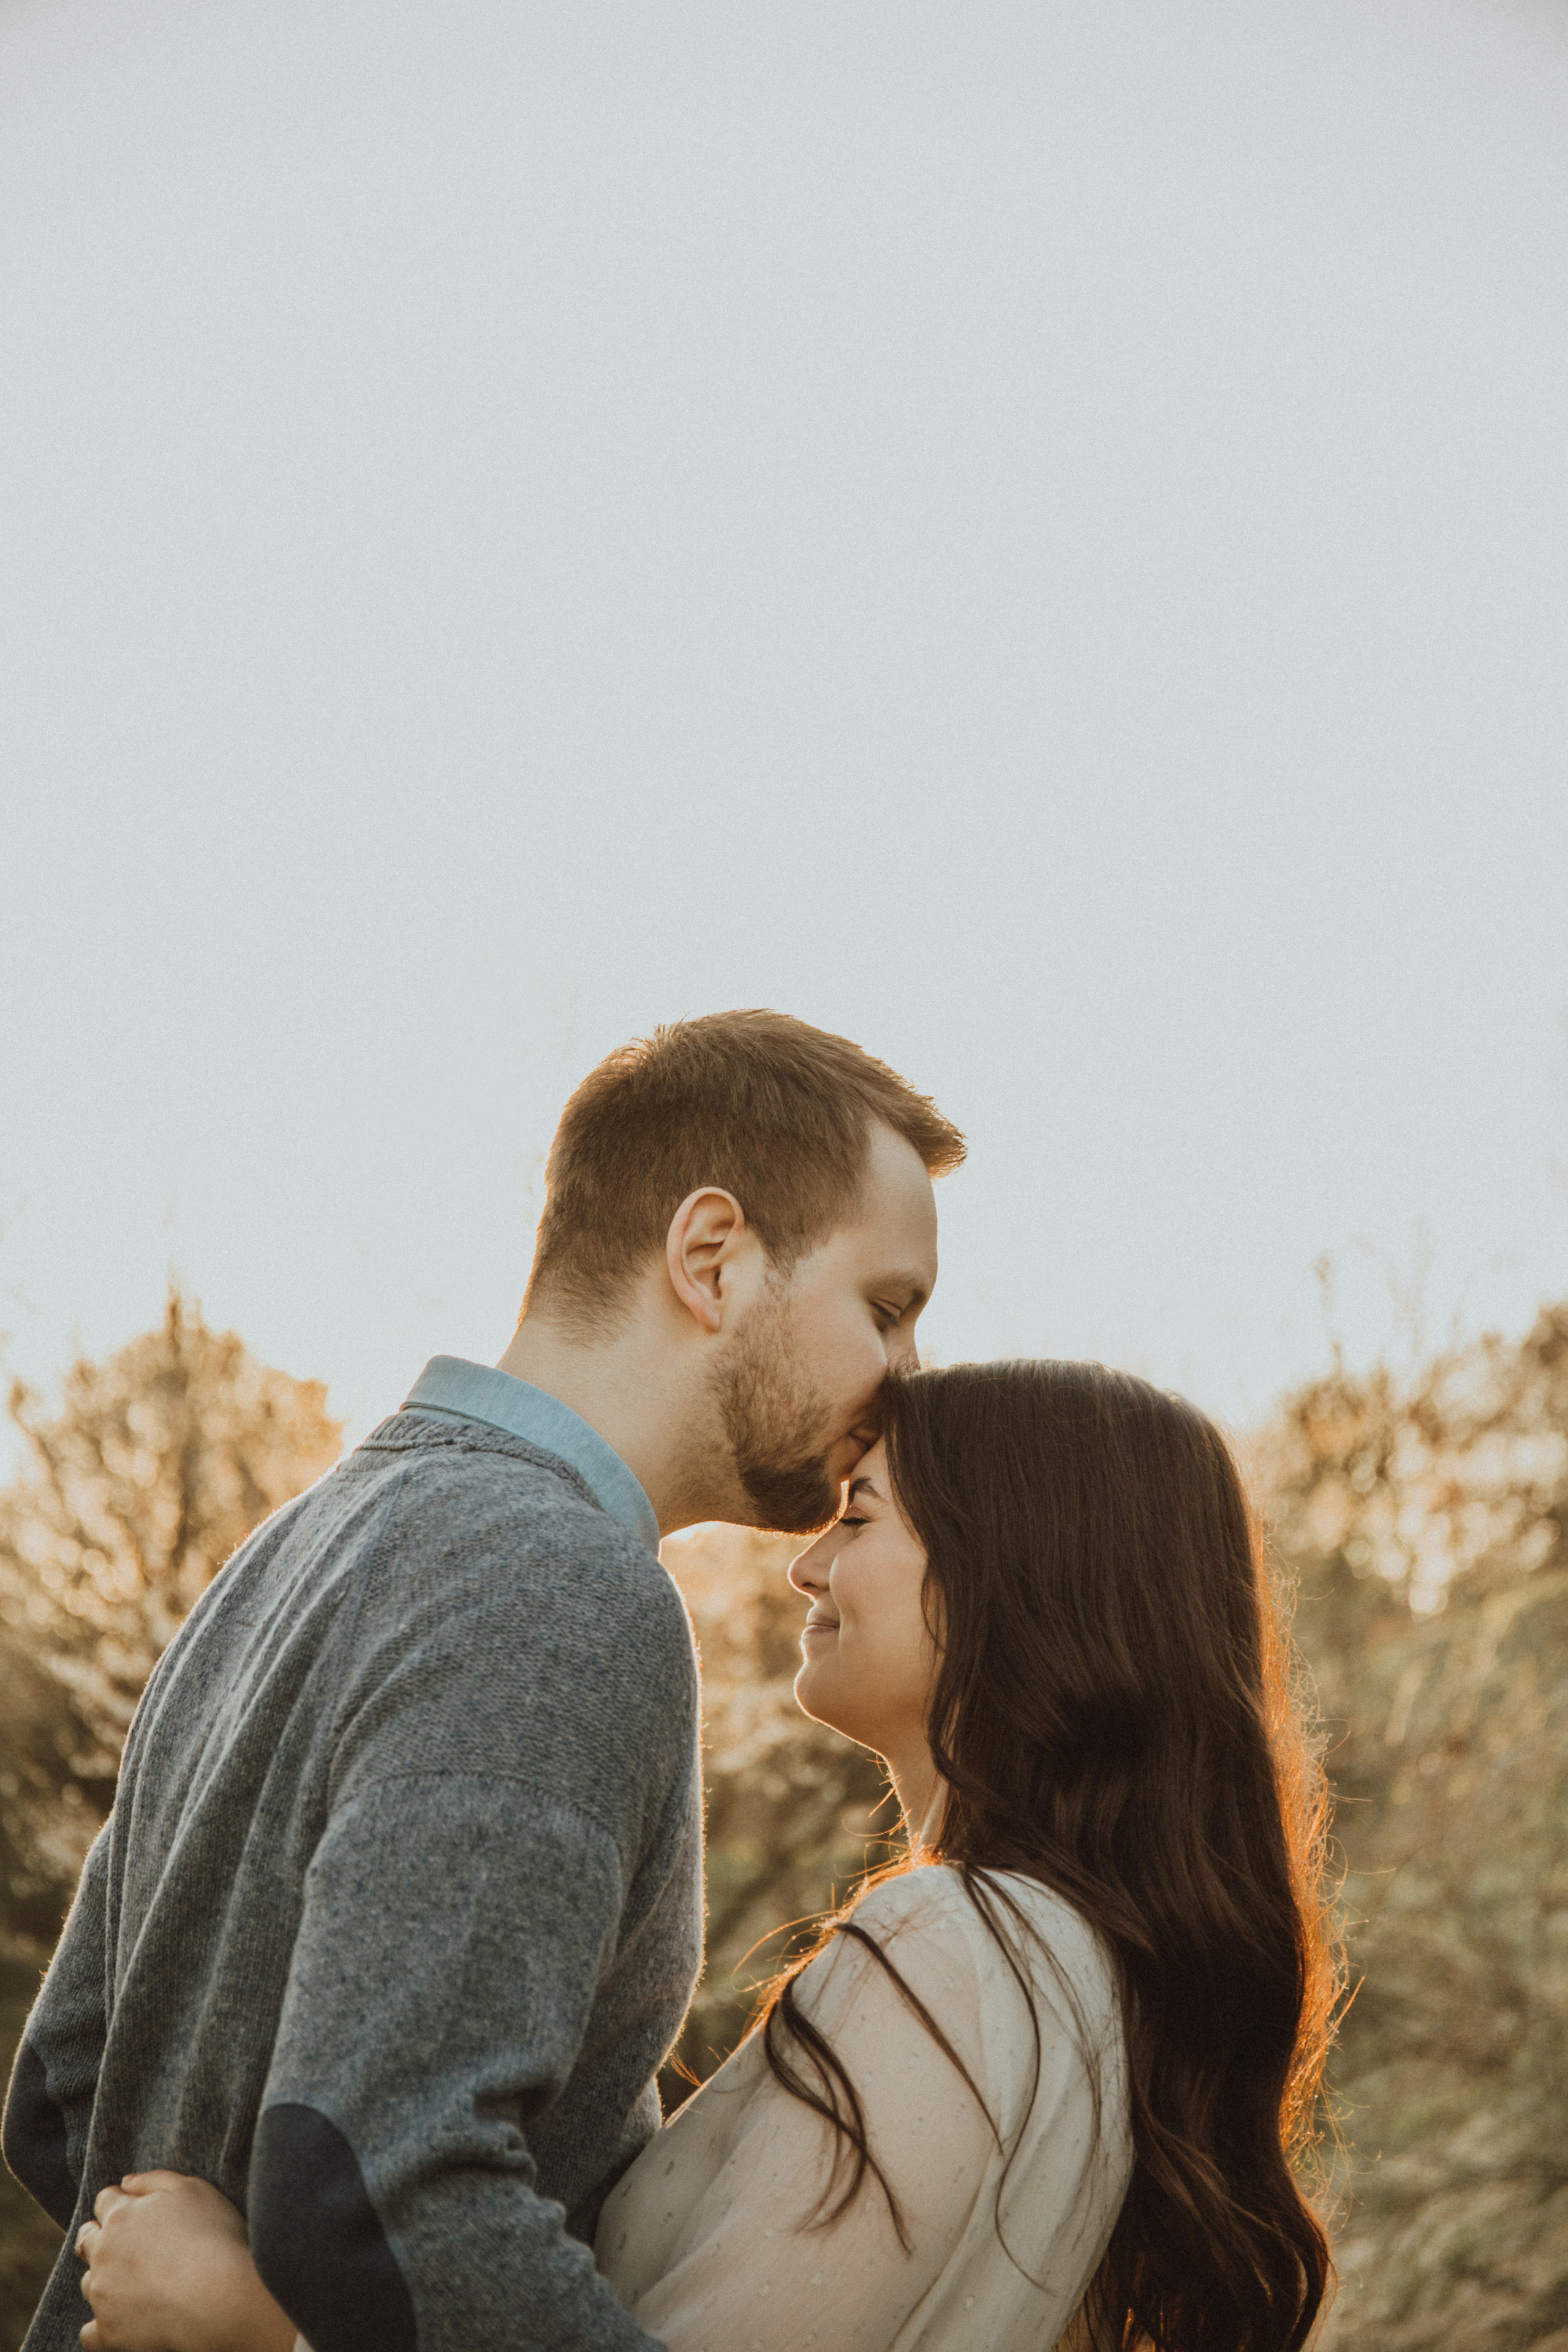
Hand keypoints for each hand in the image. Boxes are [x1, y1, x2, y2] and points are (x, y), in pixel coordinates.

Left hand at [75, 2171, 296, 2351]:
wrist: (223, 2298)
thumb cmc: (213, 2237)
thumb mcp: (192, 2190)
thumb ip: (154, 2180)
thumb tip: (125, 2182)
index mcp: (121, 2216)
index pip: (104, 2200)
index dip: (120, 2202)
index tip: (137, 2211)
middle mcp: (104, 2254)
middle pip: (87, 2239)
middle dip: (101, 2236)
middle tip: (131, 2246)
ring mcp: (103, 2296)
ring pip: (88, 2283)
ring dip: (103, 2279)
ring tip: (134, 2283)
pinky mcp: (109, 2333)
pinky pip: (88, 2333)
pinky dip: (100, 2326)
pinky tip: (121, 2320)